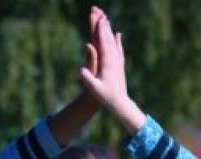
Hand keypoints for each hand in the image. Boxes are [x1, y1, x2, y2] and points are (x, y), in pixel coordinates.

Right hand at [78, 7, 144, 134]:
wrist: (120, 103)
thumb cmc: (105, 97)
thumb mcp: (94, 89)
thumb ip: (88, 79)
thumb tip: (81, 70)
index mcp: (108, 63)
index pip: (104, 43)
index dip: (101, 31)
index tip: (99, 19)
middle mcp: (114, 60)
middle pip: (109, 39)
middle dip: (105, 26)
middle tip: (101, 13)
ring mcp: (118, 62)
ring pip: (114, 42)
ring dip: (110, 30)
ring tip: (107, 19)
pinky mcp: (119, 65)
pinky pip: (118, 49)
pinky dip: (117, 41)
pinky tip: (117, 35)